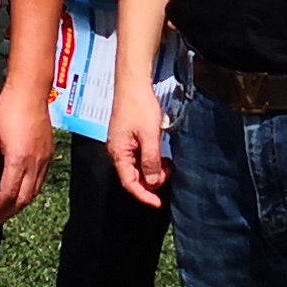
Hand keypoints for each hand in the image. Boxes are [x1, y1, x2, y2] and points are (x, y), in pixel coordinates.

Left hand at [0, 80, 51, 223]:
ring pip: (34, 192)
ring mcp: (44, 159)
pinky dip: (30, 192)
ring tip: (7, 210)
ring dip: (20, 204)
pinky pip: (41, 181)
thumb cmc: (8, 109)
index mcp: (18, 159)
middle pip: (23, 198)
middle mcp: (34, 163)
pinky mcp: (49, 153)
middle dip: (9, 212)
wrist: (30, 92)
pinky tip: (21, 193)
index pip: (8, 194)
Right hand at [106, 78, 166, 207]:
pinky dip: (151, 160)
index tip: (158, 203)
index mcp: (118, 153)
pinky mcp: (130, 138)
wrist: (133, 83)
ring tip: (167, 166)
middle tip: (168, 175)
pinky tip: (162, 156)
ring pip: (138, 167)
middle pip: (133, 177)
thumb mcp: (150, 136)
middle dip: (151, 181)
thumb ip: (151, 160)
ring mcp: (123, 144)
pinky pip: (139, 156)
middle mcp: (118, 151)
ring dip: (153, 170)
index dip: (144, 195)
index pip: (129, 183)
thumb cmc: (139, 106)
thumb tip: (152, 182)